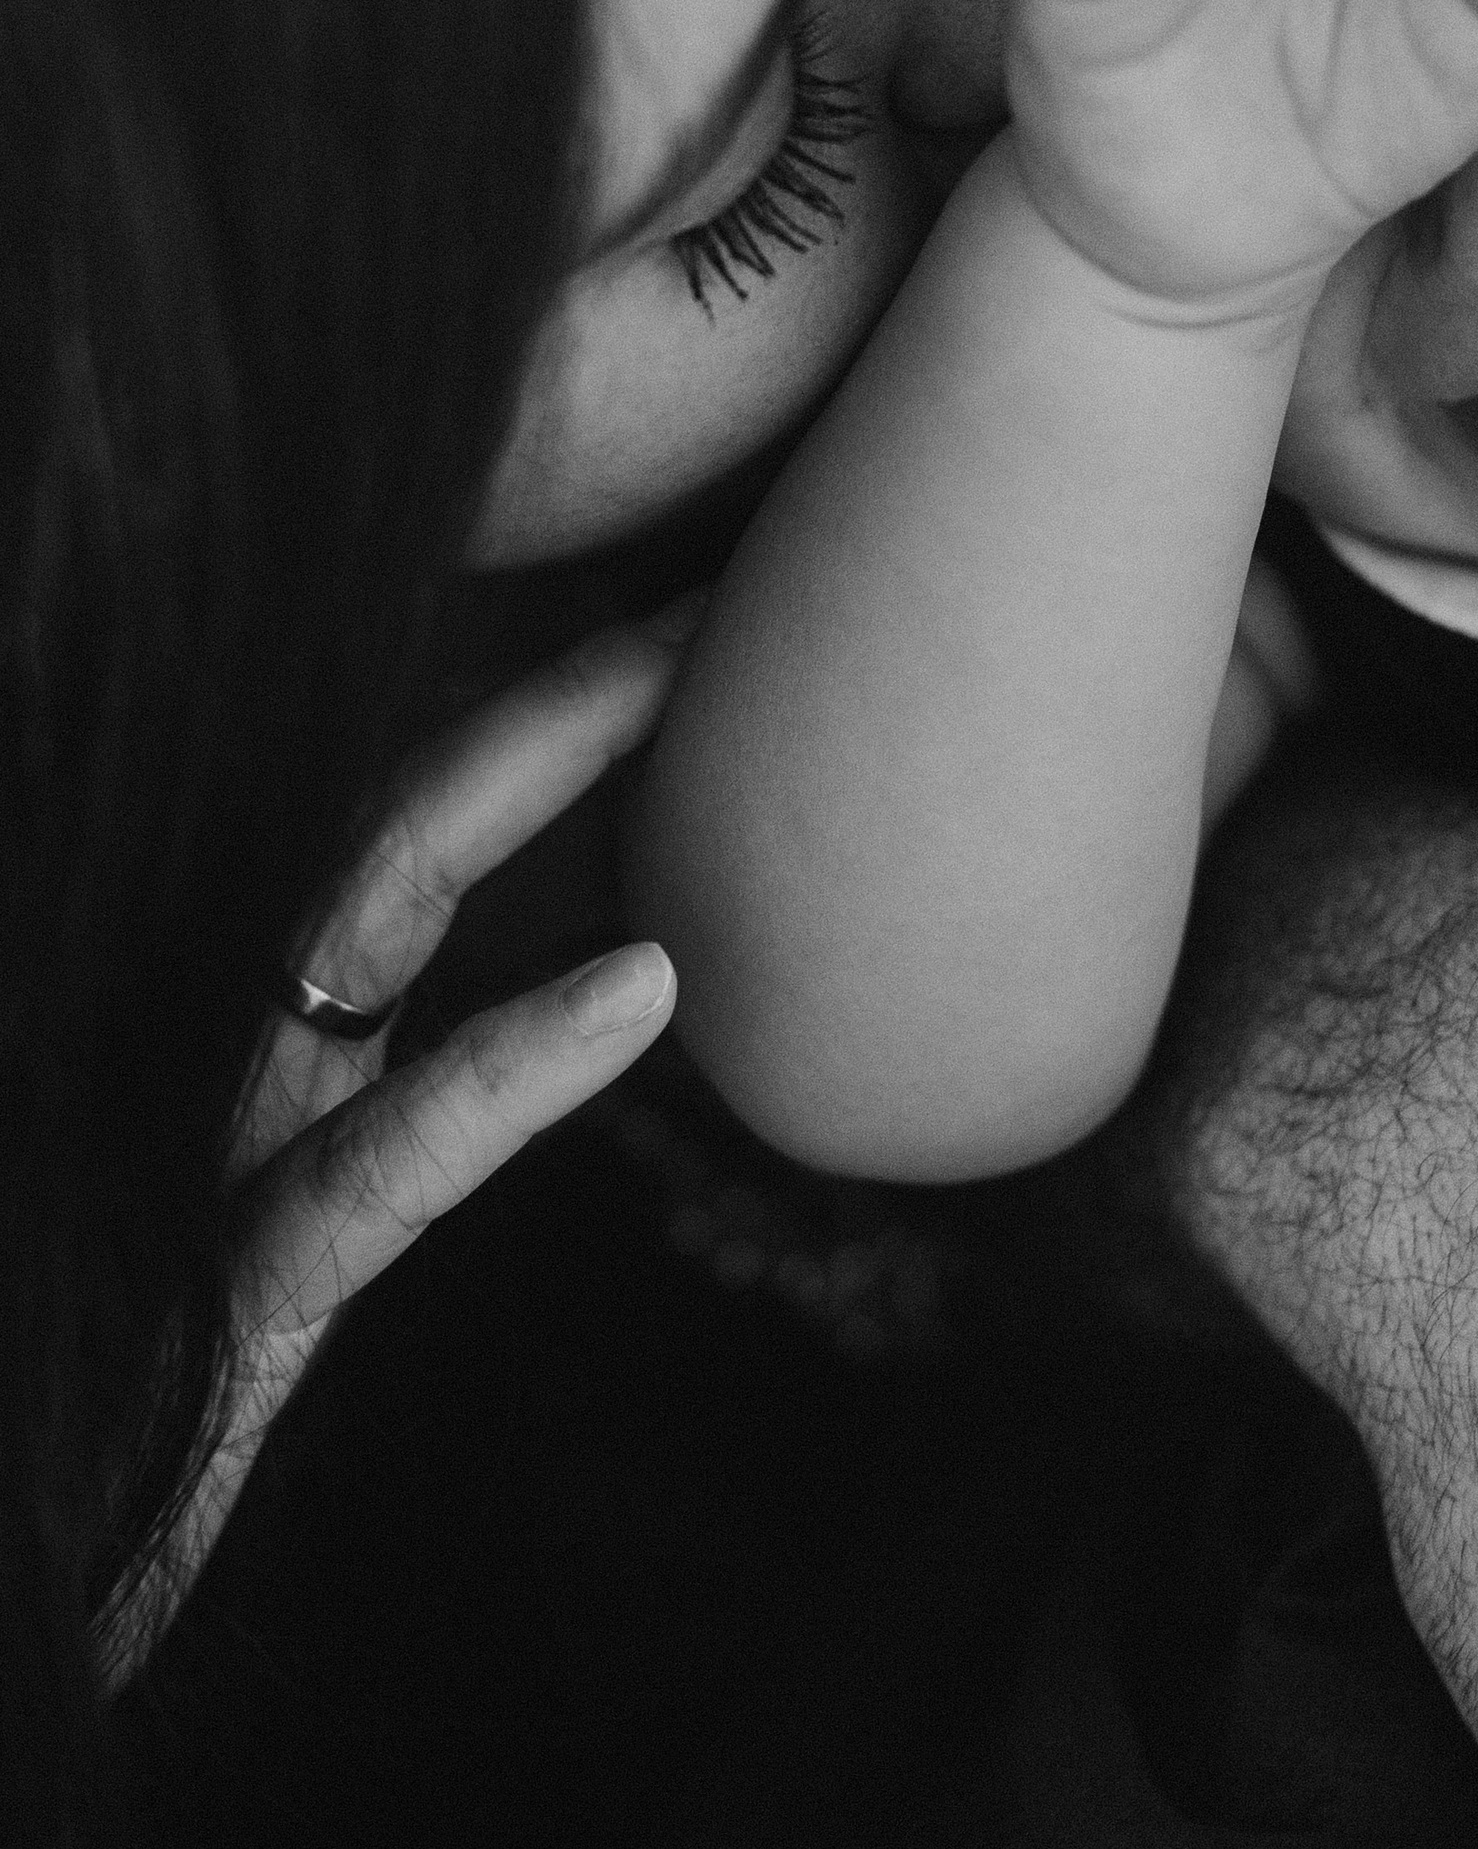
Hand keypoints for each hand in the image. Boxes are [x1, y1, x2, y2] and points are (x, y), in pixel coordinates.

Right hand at [95, 609, 691, 1687]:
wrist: (39, 1575)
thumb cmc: (168, 1411)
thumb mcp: (319, 1237)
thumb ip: (420, 1114)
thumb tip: (642, 989)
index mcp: (282, 1044)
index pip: (429, 826)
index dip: (568, 712)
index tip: (712, 613)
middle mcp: (240, 1052)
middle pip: (412, 810)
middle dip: (574, 684)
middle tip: (733, 577)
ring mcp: (219, 1150)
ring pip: (378, 913)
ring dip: (541, 773)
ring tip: (693, 667)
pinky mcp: (230, 1298)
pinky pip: (380, 1165)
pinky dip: (511, 1067)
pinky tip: (646, 985)